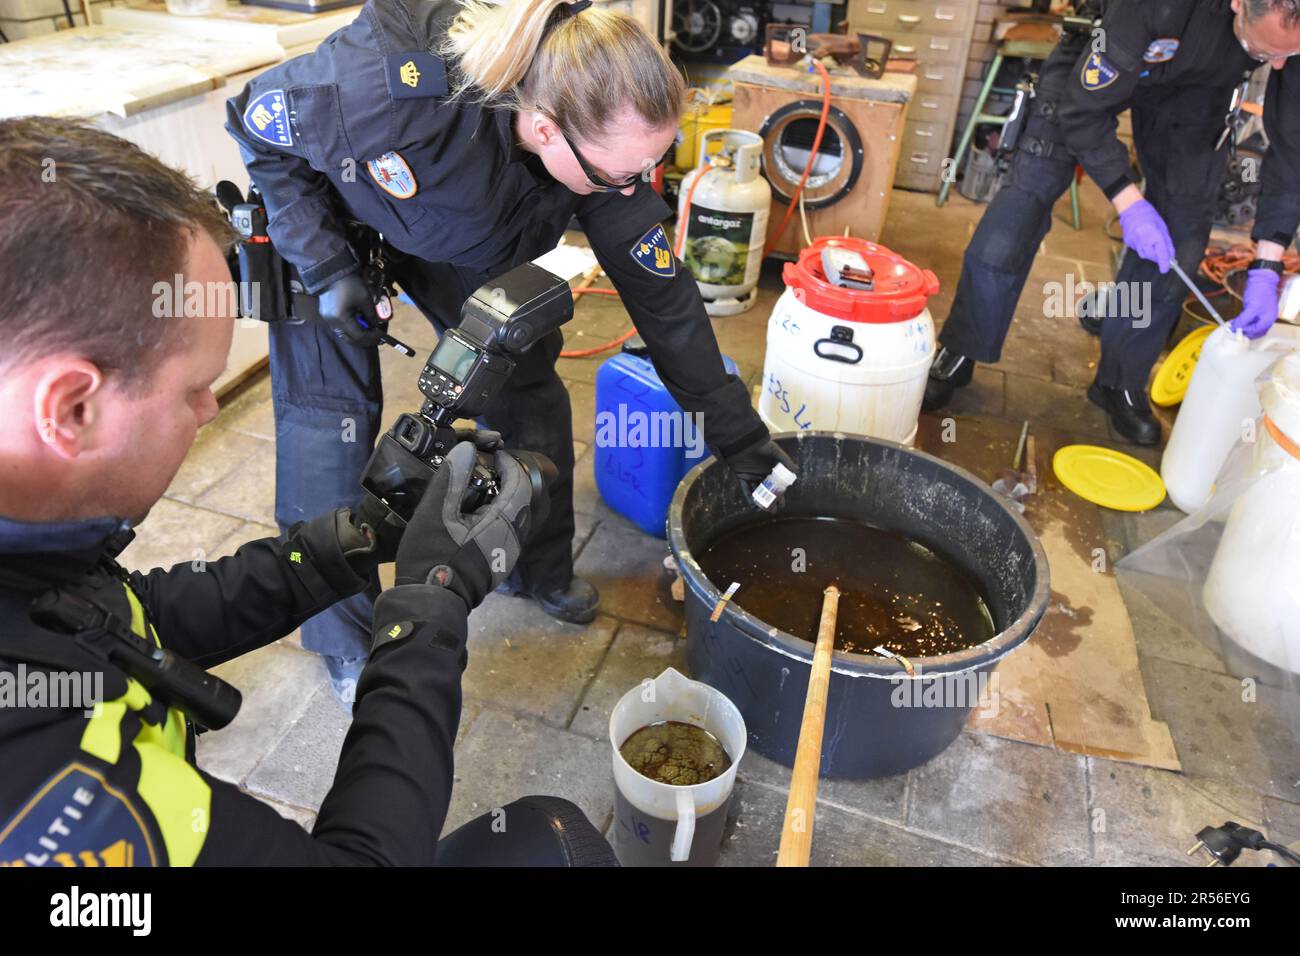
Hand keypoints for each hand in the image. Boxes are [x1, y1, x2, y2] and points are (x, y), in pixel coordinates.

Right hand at [317, 272, 383, 347]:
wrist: (333, 271)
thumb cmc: (350, 284)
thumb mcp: (365, 298)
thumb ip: (371, 315)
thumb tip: (376, 325)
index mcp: (341, 319)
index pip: (358, 336)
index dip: (371, 337)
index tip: (381, 336)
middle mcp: (332, 322)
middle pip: (350, 339)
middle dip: (364, 340)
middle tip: (376, 338)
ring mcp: (328, 320)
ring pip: (344, 335)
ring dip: (357, 335)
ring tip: (369, 332)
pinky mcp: (327, 315)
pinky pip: (340, 328)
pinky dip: (350, 329)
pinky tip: (359, 325)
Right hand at [392, 441, 536, 610]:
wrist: (431, 602)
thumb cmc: (432, 557)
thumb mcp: (435, 513)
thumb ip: (452, 479)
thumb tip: (467, 449)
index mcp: (504, 522)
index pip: (522, 483)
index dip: (510, 464)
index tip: (493, 455)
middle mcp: (515, 537)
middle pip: (527, 499)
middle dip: (513, 479)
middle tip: (490, 468)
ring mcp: (510, 552)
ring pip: (520, 515)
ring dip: (507, 497)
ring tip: (482, 488)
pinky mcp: (501, 562)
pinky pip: (510, 529)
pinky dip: (500, 514)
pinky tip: (477, 513)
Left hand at [725, 436, 796, 504]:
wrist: (745, 441)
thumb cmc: (762, 445)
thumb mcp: (776, 452)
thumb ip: (786, 461)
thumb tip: (797, 471)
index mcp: (771, 470)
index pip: (776, 486)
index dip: (779, 496)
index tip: (782, 505)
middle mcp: (762, 474)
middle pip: (767, 491)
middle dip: (770, 502)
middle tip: (773, 511)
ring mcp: (751, 476)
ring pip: (756, 492)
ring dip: (759, 501)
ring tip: (763, 510)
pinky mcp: (742, 476)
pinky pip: (745, 489)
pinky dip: (748, 497)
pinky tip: (753, 505)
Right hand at [1118, 199, 1174, 273]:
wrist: (1132, 209)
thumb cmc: (1149, 216)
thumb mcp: (1163, 228)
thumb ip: (1167, 243)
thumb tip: (1171, 255)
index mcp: (1154, 234)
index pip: (1160, 252)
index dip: (1164, 262)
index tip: (1166, 269)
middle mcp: (1142, 239)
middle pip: (1151, 256)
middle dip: (1157, 258)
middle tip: (1163, 257)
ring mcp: (1134, 241)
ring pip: (1144, 254)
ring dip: (1150, 253)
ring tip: (1152, 244)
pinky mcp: (1128, 242)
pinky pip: (1138, 249)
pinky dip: (1143, 248)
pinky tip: (1143, 240)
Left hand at [1230, 268, 1280, 339]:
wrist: (1260, 278)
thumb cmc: (1260, 291)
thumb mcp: (1252, 307)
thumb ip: (1244, 319)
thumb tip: (1236, 328)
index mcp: (1269, 319)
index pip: (1257, 331)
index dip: (1246, 332)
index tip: (1235, 331)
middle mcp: (1266, 318)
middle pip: (1255, 331)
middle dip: (1244, 331)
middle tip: (1233, 330)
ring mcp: (1261, 314)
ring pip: (1251, 326)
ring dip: (1242, 327)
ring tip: (1231, 326)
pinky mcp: (1255, 310)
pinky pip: (1249, 320)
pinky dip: (1242, 321)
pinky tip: (1234, 321)